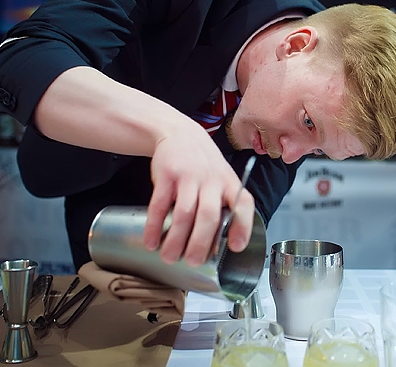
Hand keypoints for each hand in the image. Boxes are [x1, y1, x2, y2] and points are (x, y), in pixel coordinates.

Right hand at [144, 121, 254, 266]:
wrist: (180, 134)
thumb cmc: (204, 166)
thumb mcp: (221, 180)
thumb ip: (222, 208)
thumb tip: (215, 248)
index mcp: (230, 184)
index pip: (243, 205)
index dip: (242, 226)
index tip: (236, 247)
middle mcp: (212, 180)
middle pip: (209, 215)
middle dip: (201, 243)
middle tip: (193, 262)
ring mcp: (189, 177)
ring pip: (184, 213)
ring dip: (176, 239)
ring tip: (169, 257)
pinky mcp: (167, 175)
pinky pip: (159, 205)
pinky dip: (155, 226)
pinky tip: (152, 241)